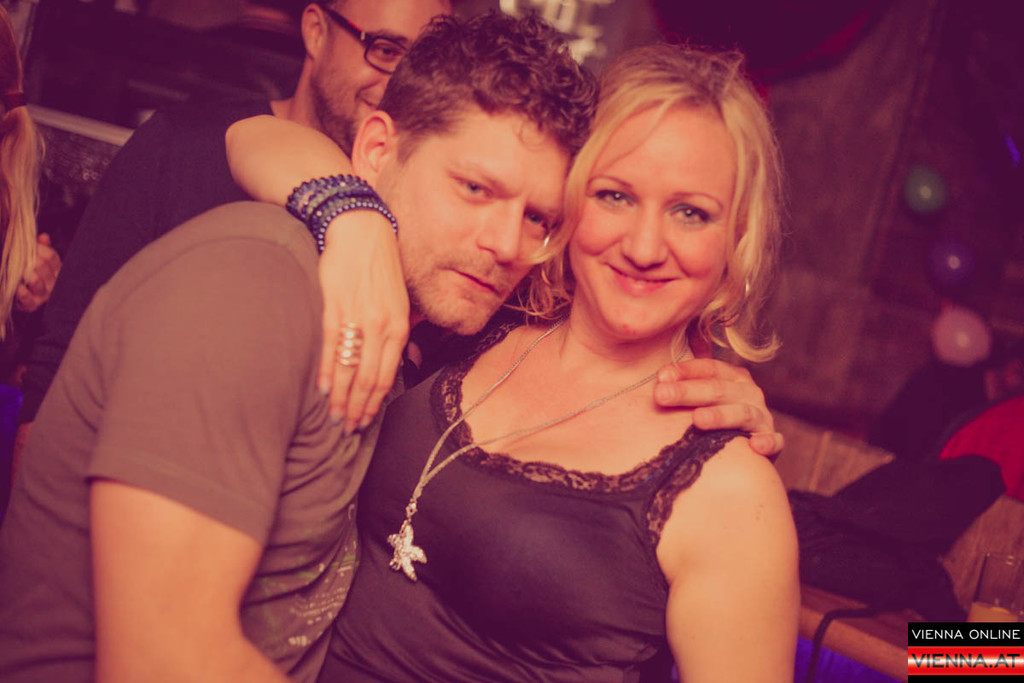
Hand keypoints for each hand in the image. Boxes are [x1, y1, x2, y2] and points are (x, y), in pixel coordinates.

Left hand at [15, 234, 60, 312]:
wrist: (25, 300)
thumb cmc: (32, 276)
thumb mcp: (39, 261)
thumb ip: (42, 248)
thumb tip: (44, 237)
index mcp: (56, 270)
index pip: (51, 256)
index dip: (39, 249)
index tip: (28, 246)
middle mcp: (53, 282)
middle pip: (42, 266)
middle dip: (29, 261)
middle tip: (20, 259)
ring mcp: (44, 294)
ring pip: (36, 281)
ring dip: (26, 274)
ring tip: (20, 272)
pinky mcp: (33, 305)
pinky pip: (27, 297)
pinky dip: (21, 291)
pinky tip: (18, 286)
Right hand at [318, 211, 408, 433]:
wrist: (361, 230)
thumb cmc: (379, 268)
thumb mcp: (399, 301)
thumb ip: (397, 332)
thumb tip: (400, 360)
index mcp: (398, 327)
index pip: (386, 376)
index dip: (374, 402)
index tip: (364, 421)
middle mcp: (381, 326)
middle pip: (369, 378)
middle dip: (357, 407)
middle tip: (346, 428)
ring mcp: (358, 317)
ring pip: (350, 368)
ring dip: (341, 396)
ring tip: (333, 416)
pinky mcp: (335, 306)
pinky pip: (331, 346)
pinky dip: (327, 370)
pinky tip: (322, 389)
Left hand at [654, 335, 782, 456]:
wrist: (748, 447)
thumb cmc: (715, 416)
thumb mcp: (701, 398)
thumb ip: (683, 387)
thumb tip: (656, 381)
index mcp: (733, 377)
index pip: (709, 368)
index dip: (685, 370)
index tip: (660, 377)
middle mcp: (749, 393)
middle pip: (718, 389)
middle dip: (688, 391)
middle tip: (662, 395)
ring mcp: (762, 416)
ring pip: (742, 413)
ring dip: (720, 416)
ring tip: (698, 420)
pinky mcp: (771, 441)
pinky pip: (773, 441)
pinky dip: (767, 442)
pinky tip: (754, 446)